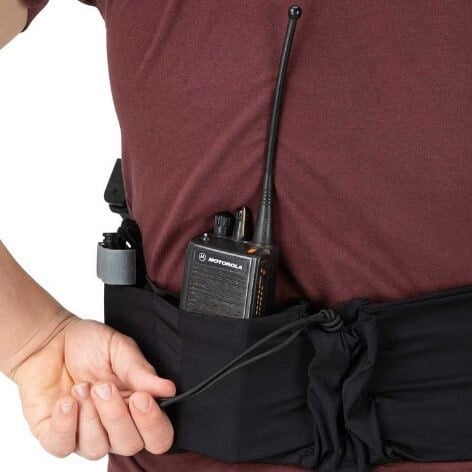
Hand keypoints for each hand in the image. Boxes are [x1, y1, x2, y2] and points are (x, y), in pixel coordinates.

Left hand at [12, 313, 175, 459]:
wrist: (50, 339)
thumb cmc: (89, 343)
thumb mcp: (120, 348)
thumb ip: (141, 371)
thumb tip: (167, 388)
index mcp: (137, 406)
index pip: (157, 436)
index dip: (152, 424)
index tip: (141, 398)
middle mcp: (114, 425)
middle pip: (129, 446)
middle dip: (117, 416)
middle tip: (104, 387)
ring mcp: (85, 433)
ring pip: (97, 449)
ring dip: (90, 416)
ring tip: (82, 386)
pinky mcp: (56, 436)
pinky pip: (63, 446)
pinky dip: (66, 424)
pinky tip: (66, 401)